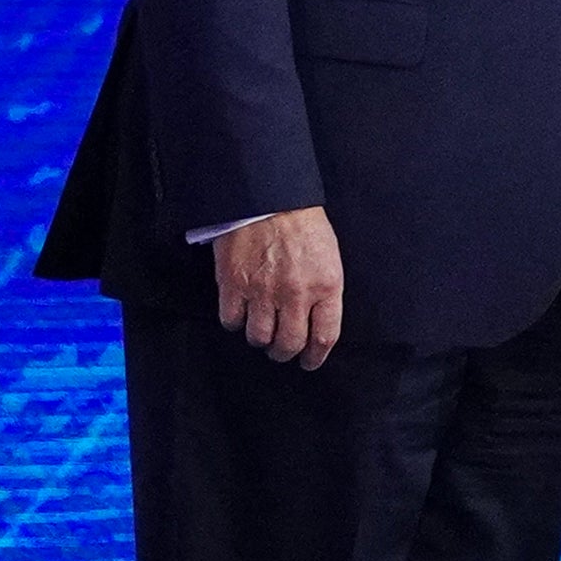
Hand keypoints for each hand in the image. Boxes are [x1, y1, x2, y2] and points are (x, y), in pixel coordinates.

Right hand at [212, 207, 344, 368]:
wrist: (269, 199)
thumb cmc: (302, 224)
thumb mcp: (329, 257)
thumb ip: (325, 291)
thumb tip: (318, 322)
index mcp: (326, 285)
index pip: (324, 337)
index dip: (315, 356)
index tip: (309, 362)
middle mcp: (295, 293)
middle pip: (289, 344)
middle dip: (285, 352)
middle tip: (282, 350)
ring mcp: (262, 291)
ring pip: (258, 337)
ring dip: (260, 338)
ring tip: (262, 329)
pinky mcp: (233, 285)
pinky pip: (231, 321)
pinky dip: (235, 322)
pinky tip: (241, 313)